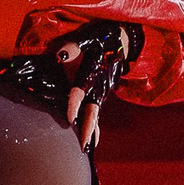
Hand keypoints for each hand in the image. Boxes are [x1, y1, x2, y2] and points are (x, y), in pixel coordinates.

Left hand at [53, 19, 141, 151]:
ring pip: (95, 115)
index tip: (69, 118)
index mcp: (94, 72)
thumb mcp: (89, 37)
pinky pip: (96, 113)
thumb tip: (59, 56)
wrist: (124, 39)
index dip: (75, 103)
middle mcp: (100, 86)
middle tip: (83, 146)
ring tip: (85, 148)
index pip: (81, 90)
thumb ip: (74, 46)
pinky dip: (94, 127)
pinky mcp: (101, 94)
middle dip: (87, 128)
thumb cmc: (102, 36)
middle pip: (92, 111)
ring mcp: (102, 92)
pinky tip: (92, 142)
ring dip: (90, 131)